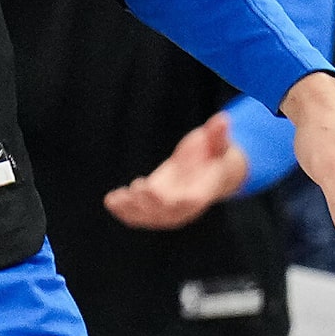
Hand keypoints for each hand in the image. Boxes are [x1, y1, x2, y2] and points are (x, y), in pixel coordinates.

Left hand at [106, 111, 248, 230]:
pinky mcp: (157, 205)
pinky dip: (125, 212)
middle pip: (168, 213)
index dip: (175, 200)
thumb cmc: (215, 154)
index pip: (191, 201)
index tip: (156, 190)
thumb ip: (218, 133)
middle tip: (138, 186)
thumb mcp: (218, 142)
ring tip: (115, 198)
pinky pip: (141, 216)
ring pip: (151, 217)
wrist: (212, 171)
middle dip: (150, 203)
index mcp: (204, 191)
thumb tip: (223, 118)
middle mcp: (186, 205)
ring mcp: (171, 209)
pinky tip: (110, 200)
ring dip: (132, 210)